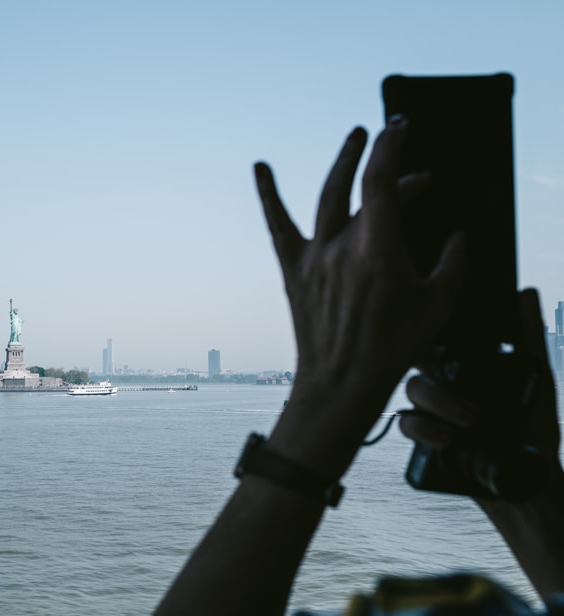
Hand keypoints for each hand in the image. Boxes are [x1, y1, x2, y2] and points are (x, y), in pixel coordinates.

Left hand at [254, 118, 464, 434]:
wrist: (342, 383)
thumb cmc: (393, 348)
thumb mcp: (439, 305)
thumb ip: (455, 263)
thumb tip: (459, 235)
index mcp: (380, 250)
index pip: (382, 181)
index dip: (391, 148)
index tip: (401, 128)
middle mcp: (343, 247)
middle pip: (359, 186)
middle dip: (377, 154)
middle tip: (390, 135)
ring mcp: (314, 258)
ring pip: (326, 198)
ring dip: (341, 163)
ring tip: (355, 138)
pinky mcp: (293, 272)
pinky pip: (278, 227)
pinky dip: (268, 195)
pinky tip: (259, 167)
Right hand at [400, 288, 561, 476]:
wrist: (529, 482)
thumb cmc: (535, 429)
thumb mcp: (537, 378)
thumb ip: (528, 336)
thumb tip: (527, 293)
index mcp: (465, 371)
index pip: (436, 345)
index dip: (429, 340)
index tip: (441, 347)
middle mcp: (445, 389)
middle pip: (420, 370)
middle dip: (438, 385)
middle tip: (470, 407)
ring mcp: (432, 415)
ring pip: (411, 396)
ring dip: (435, 405)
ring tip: (465, 424)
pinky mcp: (423, 443)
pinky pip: (406, 426)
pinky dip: (423, 430)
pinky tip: (447, 440)